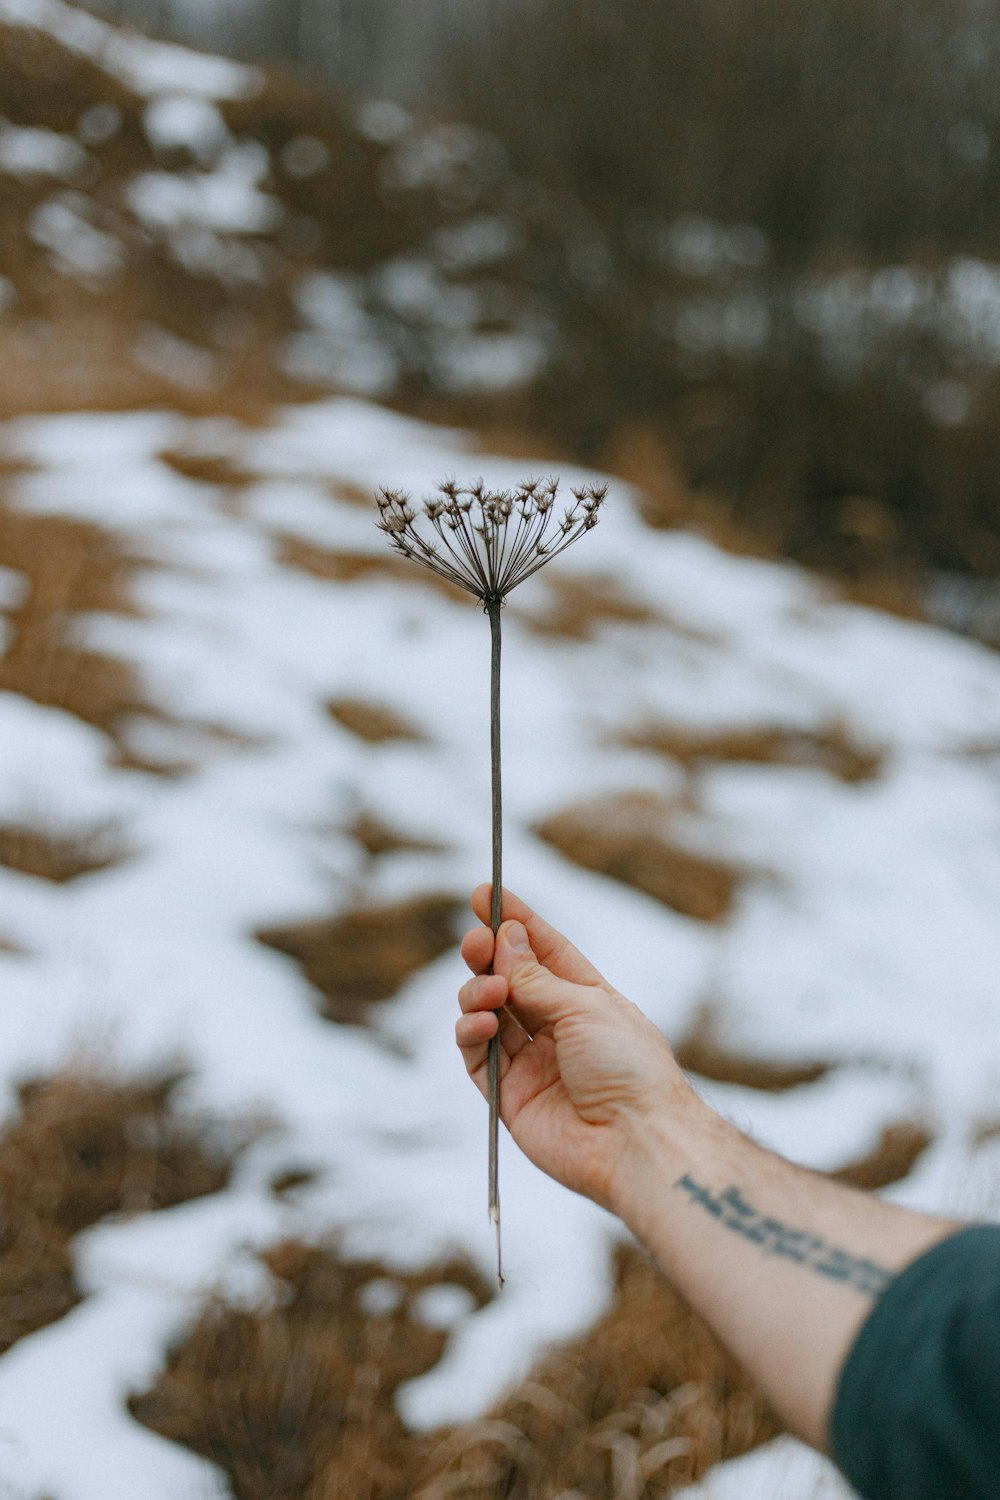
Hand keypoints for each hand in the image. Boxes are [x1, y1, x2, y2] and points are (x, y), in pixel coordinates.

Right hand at [456, 885, 685, 1211]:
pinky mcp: (509, 1096)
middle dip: (488, 955)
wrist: (637, 1143)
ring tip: (489, 992)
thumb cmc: (629, 1069)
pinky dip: (471, 1033)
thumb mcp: (585, 1006)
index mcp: (588, 1000)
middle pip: (510, 979)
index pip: (545, 951)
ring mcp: (532, 1062)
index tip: (485, 893)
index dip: (517, 922)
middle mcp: (558, 1027)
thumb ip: (536, 978)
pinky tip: (480, 1023)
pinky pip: (478, 1055)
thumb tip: (507, 939)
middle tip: (476, 942)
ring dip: (478, 992)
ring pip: (487, 1013)